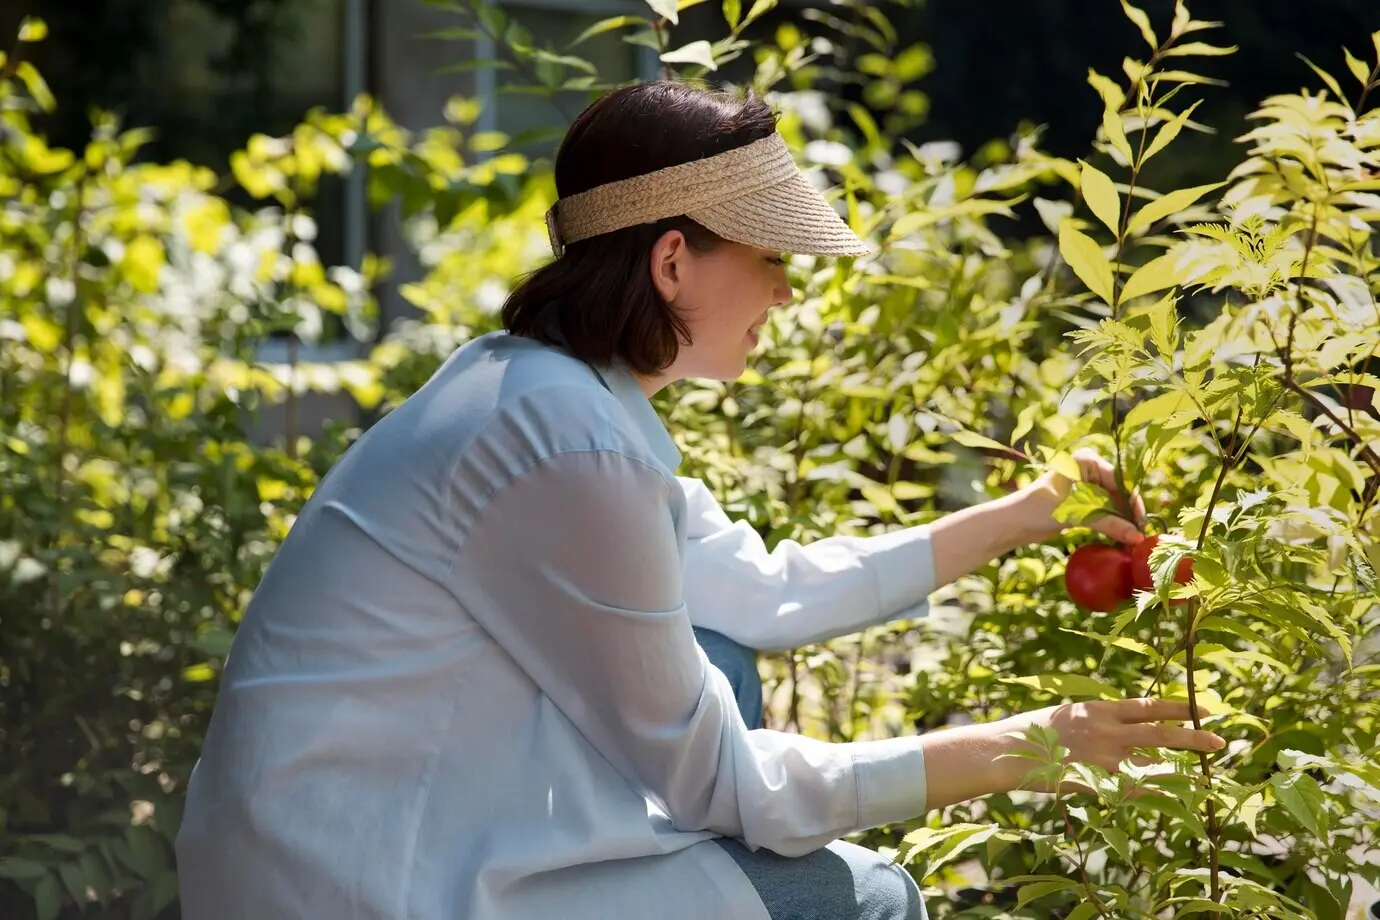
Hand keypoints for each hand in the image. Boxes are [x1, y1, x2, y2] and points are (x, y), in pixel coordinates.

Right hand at [994, 698, 1224, 792]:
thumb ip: (1097, 720)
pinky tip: (1175, 799)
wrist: (1009, 750)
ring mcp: (1104, 758)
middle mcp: (1108, 731)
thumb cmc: (1033, 731)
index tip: (1203, 708)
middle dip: (1193, 738)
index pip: (1148, 706)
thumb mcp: (1068, 715)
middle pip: (1160, 734)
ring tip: (1206, 777)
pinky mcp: (1096, 781)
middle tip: (1221, 741)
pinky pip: (1134, 790)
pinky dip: (1156, 795)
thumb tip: (1118, 722)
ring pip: (1153, 765)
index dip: (1178, 707)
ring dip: (1181, 771)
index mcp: (1100, 710)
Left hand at [1014, 448, 1145, 545]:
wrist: (1013, 522)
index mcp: (1087, 460)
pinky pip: (1103, 510)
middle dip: (1128, 515)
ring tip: (1131, 541)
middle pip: (1119, 492)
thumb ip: (1108, 524)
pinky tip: (1120, 538)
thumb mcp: (1076, 515)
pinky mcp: (1082, 500)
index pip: (1120, 481)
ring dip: (1121, 522)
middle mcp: (1088, 468)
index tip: (1141, 525)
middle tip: (1139, 537)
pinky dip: (1111, 524)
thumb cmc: (1039, 510)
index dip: (1132, 504)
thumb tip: (1137, 537)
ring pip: (1113, 503)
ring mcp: (1086, 484)